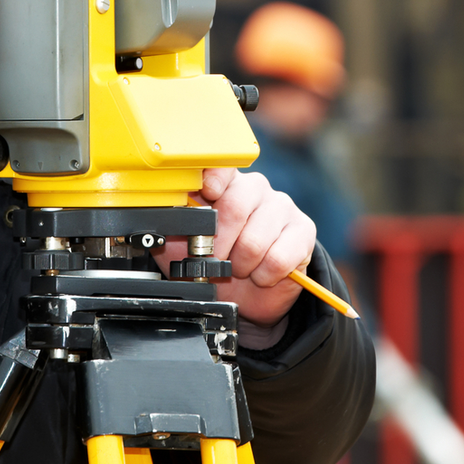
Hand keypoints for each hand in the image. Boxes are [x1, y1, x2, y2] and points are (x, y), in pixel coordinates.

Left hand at [153, 169, 315, 326]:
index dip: (213, 180)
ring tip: (239, 267)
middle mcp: (256, 189)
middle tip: (215, 260)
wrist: (245, 295)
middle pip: (234, 207)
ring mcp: (282, 208)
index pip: (222, 167)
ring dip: (241, 265)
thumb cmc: (214, 263)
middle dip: (218, 245)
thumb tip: (160, 207)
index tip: (206, 194)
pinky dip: (264, 275)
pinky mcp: (303, 232)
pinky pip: (279, 258)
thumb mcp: (184, 243)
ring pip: (255, 240)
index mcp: (225, 185)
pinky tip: (261, 274)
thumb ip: (174, 222)